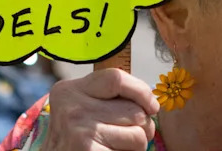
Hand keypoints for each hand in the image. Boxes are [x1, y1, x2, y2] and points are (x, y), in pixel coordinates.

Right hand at [40, 68, 158, 150]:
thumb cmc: (74, 141)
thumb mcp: (80, 110)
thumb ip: (106, 99)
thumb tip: (150, 103)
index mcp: (69, 91)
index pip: (116, 78)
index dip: (141, 91)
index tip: (152, 107)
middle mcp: (73, 108)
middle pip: (134, 110)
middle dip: (141, 126)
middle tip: (126, 137)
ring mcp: (81, 131)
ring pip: (138, 135)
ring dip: (136, 146)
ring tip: (115, 148)